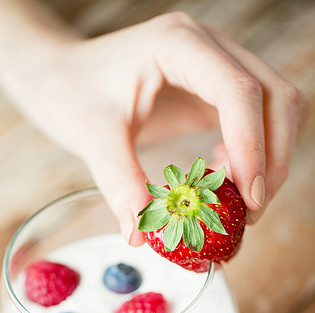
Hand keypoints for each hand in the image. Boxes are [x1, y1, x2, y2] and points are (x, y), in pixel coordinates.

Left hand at [1, 12, 308, 237]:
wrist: (67, 79)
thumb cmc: (73, 94)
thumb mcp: (91, 135)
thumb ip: (118, 181)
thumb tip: (141, 235)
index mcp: (177, 44)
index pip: (237, 90)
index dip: (251, 146)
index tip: (246, 198)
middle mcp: (208, 47)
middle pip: (275, 97)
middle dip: (272, 160)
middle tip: (248, 213)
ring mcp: (218, 66)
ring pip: (277, 109)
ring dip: (269, 160)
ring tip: (233, 199)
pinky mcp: (216, 90)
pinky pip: (257, 121)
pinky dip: (252, 156)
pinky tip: (219, 176)